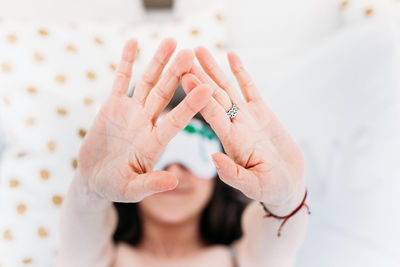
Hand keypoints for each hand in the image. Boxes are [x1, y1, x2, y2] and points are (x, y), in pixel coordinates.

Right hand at [77, 39, 213, 202]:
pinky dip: (126, 62)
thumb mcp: (132, 190)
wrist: (95, 179)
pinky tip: (133, 44)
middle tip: (191, 53)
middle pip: (165, 94)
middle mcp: (147, 123)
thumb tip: (173, 181)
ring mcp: (131, 113)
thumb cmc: (115, 188)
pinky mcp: (113, 106)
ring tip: (171, 41)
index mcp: (155, 142)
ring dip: (158, 62)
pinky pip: (120, 80)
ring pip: (148, 83)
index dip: (191, 105)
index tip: (207, 88)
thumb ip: (151, 184)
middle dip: (176, 73)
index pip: (176, 121)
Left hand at [181, 47, 304, 212]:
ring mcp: (248, 118)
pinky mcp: (262, 113)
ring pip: (228, 88)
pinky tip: (231, 56)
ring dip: (214, 69)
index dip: (198, 95)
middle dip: (199, 76)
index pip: (211, 114)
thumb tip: (212, 157)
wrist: (287, 184)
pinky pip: (250, 89)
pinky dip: (241, 73)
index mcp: (231, 141)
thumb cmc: (271, 190)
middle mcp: (235, 126)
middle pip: (214, 96)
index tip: (184, 77)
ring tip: (201, 50)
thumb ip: (233, 174)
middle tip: (184, 55)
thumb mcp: (253, 186)